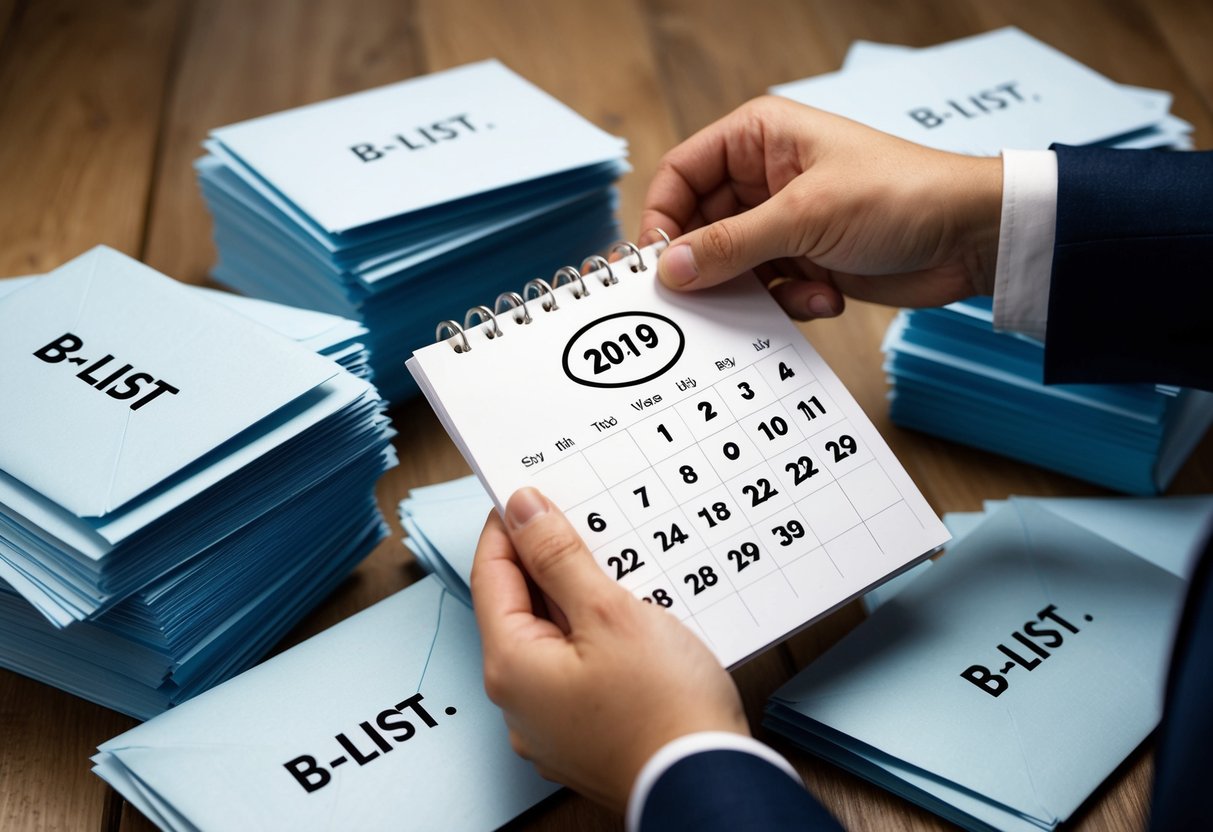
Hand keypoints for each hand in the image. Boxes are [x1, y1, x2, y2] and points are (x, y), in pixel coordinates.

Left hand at [471, 487, 746, 811]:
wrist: (707, 782)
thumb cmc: (663, 705)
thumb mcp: (609, 612)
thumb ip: (559, 557)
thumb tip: (523, 510)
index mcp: (511, 666)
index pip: (491, 575)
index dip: (509, 528)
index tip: (531, 495)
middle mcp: (519, 701)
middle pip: (520, 609)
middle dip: (548, 562)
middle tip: (583, 522)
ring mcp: (551, 724)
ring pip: (553, 639)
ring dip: (576, 599)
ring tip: (615, 568)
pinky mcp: (585, 734)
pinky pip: (576, 670)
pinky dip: (594, 637)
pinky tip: (630, 619)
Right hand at [641, 96, 1002, 317]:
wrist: (970, 237)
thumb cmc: (902, 194)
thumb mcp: (806, 216)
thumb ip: (731, 244)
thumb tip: (669, 269)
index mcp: (758, 138)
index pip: (680, 175)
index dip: (662, 219)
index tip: (659, 264)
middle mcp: (763, 177)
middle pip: (699, 227)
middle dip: (709, 265)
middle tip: (709, 298)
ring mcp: (782, 221)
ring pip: (730, 265)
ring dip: (754, 289)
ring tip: (792, 290)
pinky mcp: (802, 258)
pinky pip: (764, 288)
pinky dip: (786, 300)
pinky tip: (824, 295)